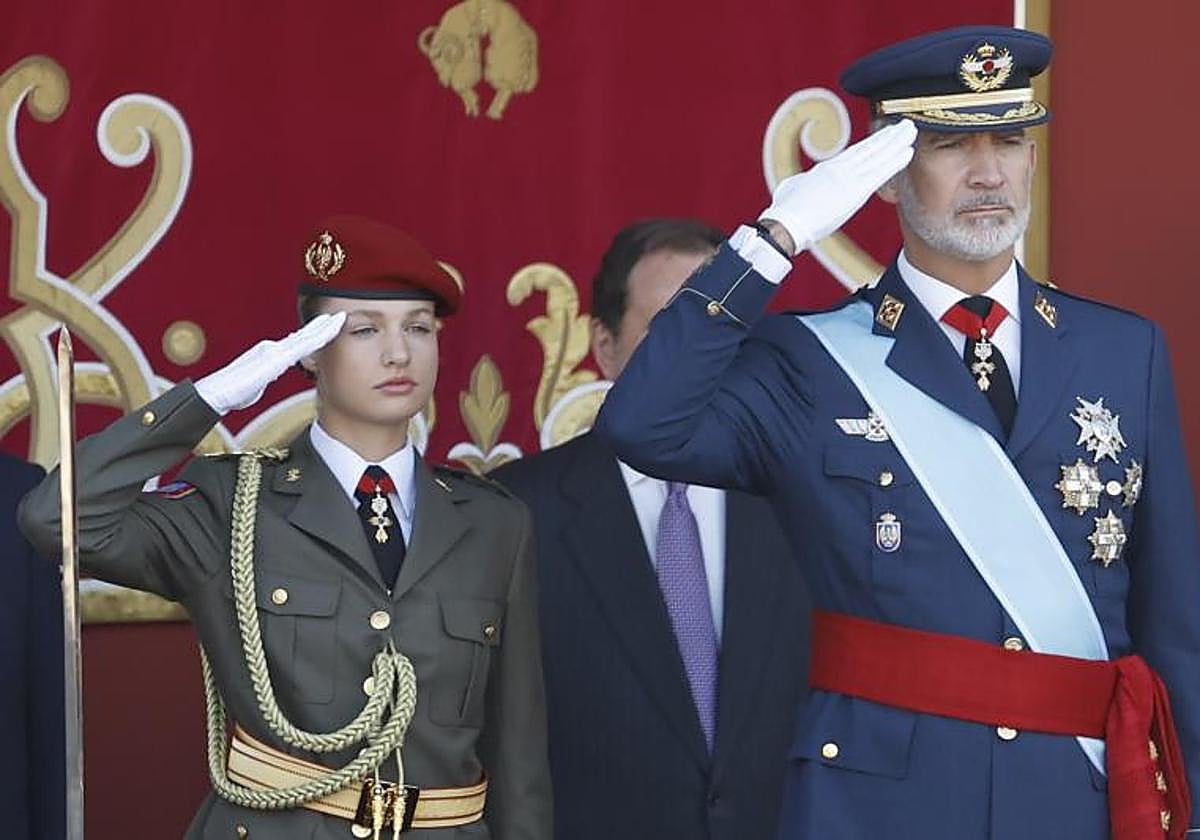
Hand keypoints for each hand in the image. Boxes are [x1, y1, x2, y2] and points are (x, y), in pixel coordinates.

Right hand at [194, 311, 345, 414]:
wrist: (217, 393)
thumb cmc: (232, 392)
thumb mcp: (255, 385)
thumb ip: (264, 378)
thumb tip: (266, 378)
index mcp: (269, 355)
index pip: (296, 344)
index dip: (312, 335)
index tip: (326, 328)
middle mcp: (274, 349)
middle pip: (303, 337)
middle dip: (321, 326)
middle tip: (337, 316)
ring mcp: (275, 352)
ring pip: (306, 338)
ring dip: (323, 328)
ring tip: (338, 318)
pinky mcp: (276, 359)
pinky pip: (303, 346)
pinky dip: (318, 337)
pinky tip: (330, 332)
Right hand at [759, 118, 916, 254]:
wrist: (787, 223)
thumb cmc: (786, 210)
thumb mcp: (792, 188)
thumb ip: (802, 183)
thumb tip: (799, 184)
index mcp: (828, 168)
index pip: (857, 152)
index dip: (874, 143)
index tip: (887, 135)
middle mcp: (841, 169)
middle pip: (870, 149)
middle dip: (889, 136)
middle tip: (905, 125)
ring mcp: (849, 178)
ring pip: (878, 156)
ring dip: (897, 143)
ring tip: (910, 131)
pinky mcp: (855, 191)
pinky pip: (880, 173)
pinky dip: (895, 161)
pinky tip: (907, 152)